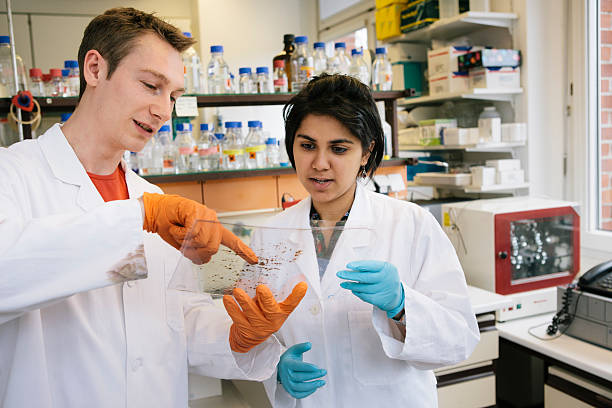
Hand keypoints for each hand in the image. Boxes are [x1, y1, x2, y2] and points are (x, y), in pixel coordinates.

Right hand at [141, 192, 256, 264]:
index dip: (243, 251)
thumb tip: (204, 259)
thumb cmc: (169, 225)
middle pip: (212, 247)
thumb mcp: (185, 243)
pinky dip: (180, 233)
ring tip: (178, 232)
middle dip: (195, 251)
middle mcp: (213, 221)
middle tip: (183, 245)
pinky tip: (176, 227)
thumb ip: (197, 250)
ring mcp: (206, 215)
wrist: (155, 211)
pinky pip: (191, 232)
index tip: (255, 260)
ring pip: (201, 241)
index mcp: (213, 229)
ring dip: (185, 241)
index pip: (231, 241)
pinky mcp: (197, 211)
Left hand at [223, 282, 307, 352]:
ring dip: (244, 302)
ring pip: (251, 314)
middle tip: (261, 288)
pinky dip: (232, 308)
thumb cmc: (263, 315)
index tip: (302, 286)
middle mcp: (272, 322)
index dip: (298, 296)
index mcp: (281, 313)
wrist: (250, 338)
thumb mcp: (273, 306)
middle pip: (271, 310)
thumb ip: (277, 292)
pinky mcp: (245, 330)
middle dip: (266, 299)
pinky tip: (227, 299)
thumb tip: (287, 274)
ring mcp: (258, 328)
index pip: (292, 304)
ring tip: (237, 291)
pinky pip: (237, 318)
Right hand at [277, 342, 325, 398]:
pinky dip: (307, 393)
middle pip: (301, 377)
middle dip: (314, 375)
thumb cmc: (290, 358)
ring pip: (300, 388)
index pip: (298, 367)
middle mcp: (286, 375)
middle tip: (324, 372)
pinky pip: (298, 395)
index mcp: (287, 364)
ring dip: (312, 386)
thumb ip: (302, 347)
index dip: (308, 368)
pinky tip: (315, 387)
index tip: (318, 367)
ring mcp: (287, 384)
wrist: (280, 368)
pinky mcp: (289, 390)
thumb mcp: (294, 350)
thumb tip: (309, 344)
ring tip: (322, 382)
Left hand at [337, 260, 404, 318]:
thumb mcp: (382, 269)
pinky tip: (352, 289)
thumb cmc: (385, 278)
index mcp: (387, 268)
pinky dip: (357, 292)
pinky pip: (365, 296)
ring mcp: (383, 290)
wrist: (397, 296)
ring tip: (343, 283)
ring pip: (363, 288)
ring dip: (351, 285)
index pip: (371, 265)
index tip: (348, 265)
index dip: (359, 265)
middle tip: (340, 274)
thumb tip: (352, 268)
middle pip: (365, 277)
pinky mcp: (380, 300)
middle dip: (350, 275)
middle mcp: (386, 279)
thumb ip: (370, 267)